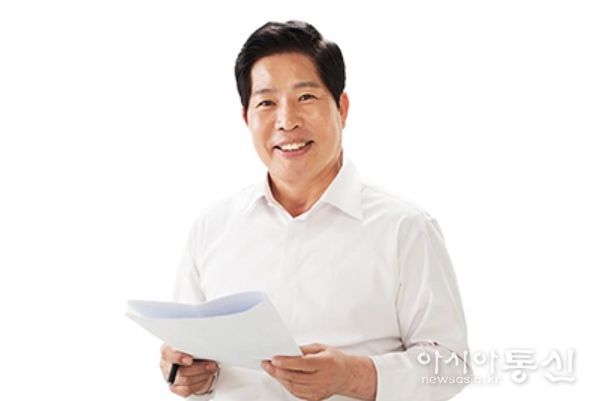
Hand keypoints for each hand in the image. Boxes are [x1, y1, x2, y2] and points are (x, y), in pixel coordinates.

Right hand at [160, 343, 218, 397]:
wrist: (193, 363)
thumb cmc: (192, 352)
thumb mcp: (192, 345)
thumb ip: (194, 346)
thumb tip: (203, 348)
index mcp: (167, 351)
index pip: (167, 354)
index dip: (179, 358)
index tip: (190, 360)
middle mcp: (166, 364)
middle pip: (181, 370)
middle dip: (200, 368)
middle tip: (211, 365)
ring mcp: (170, 377)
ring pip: (187, 380)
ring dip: (203, 375)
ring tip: (211, 369)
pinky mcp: (175, 388)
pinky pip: (187, 389)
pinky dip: (200, 383)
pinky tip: (205, 377)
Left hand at [261, 343, 375, 400]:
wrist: (347, 375)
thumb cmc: (334, 360)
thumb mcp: (322, 348)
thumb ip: (305, 349)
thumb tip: (288, 350)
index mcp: (326, 363)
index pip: (303, 364)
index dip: (287, 362)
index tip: (274, 359)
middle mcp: (323, 379)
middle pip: (296, 377)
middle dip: (278, 371)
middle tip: (267, 364)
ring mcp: (319, 390)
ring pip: (294, 387)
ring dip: (280, 379)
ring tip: (271, 371)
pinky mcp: (316, 398)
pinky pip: (297, 394)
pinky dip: (287, 386)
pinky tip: (282, 379)